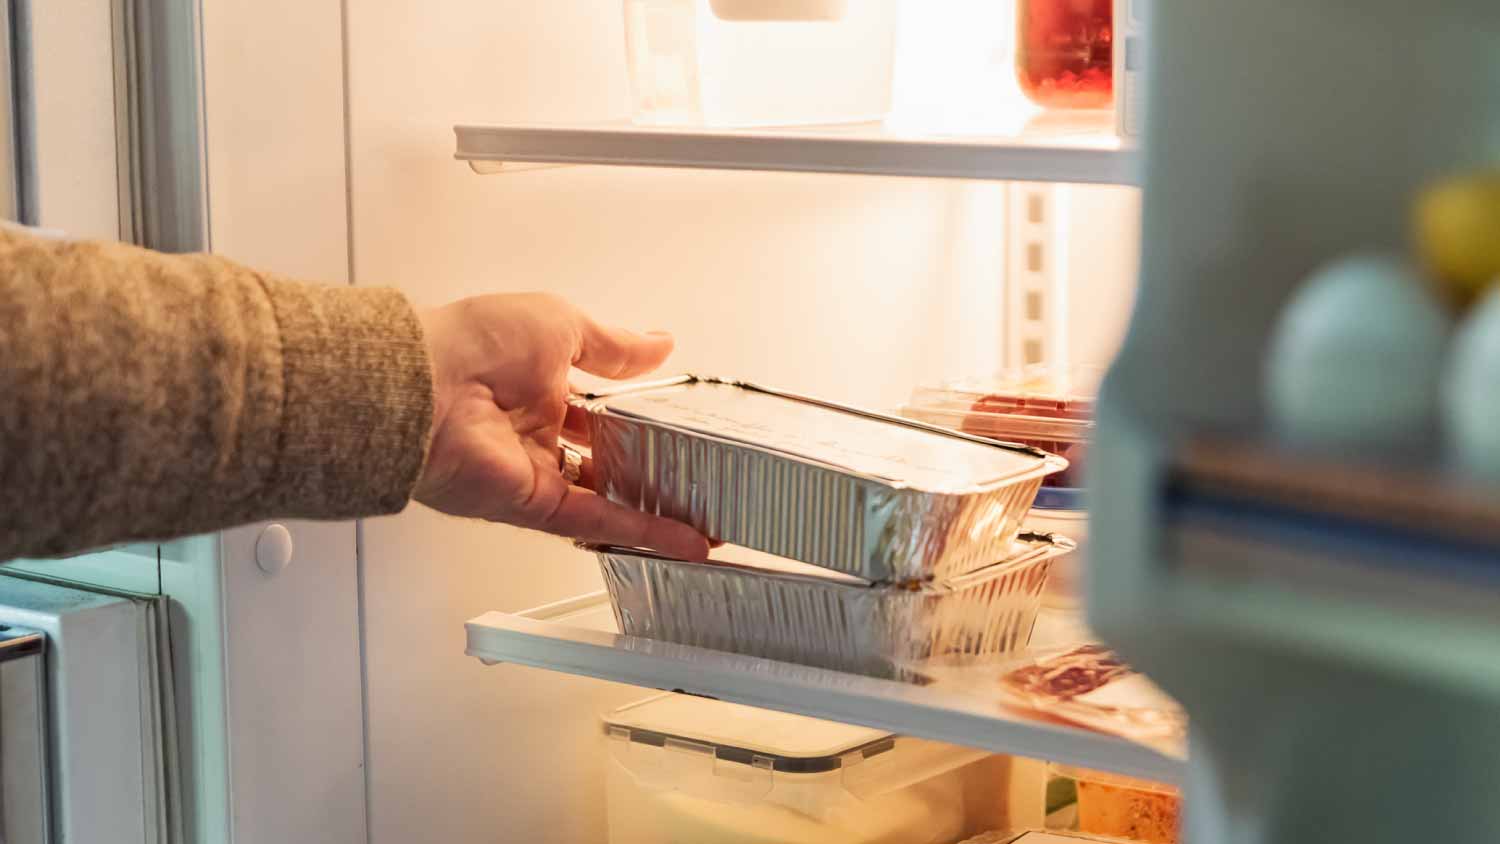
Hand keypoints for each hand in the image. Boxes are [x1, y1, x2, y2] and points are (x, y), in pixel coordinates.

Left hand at [414, 293, 708, 560]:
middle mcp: (535, 429)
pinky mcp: (532, 505)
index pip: (600, 405)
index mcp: (539, 382)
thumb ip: (615, 346)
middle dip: (651, 467)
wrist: (426, 386)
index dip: (639, 414)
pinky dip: (641, 531)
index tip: (679, 421)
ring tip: (705, 515)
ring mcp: (534, 470)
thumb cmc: (475, 343)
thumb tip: (657, 344)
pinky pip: (595, 522)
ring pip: (608, 496)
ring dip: (654, 508)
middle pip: (606, 457)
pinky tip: (681, 538)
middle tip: (700, 473)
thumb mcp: (562, 323)